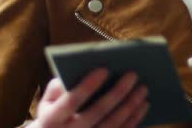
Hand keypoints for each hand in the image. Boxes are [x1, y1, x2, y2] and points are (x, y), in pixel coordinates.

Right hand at [28, 68, 148, 127]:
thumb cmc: (54, 114)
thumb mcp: (48, 101)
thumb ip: (61, 85)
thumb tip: (85, 69)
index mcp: (51, 119)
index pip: (71, 101)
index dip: (87, 86)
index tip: (104, 69)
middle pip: (97, 112)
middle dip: (117, 92)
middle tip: (133, 74)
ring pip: (112, 125)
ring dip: (130, 106)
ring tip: (143, 88)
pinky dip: (134, 119)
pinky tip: (143, 105)